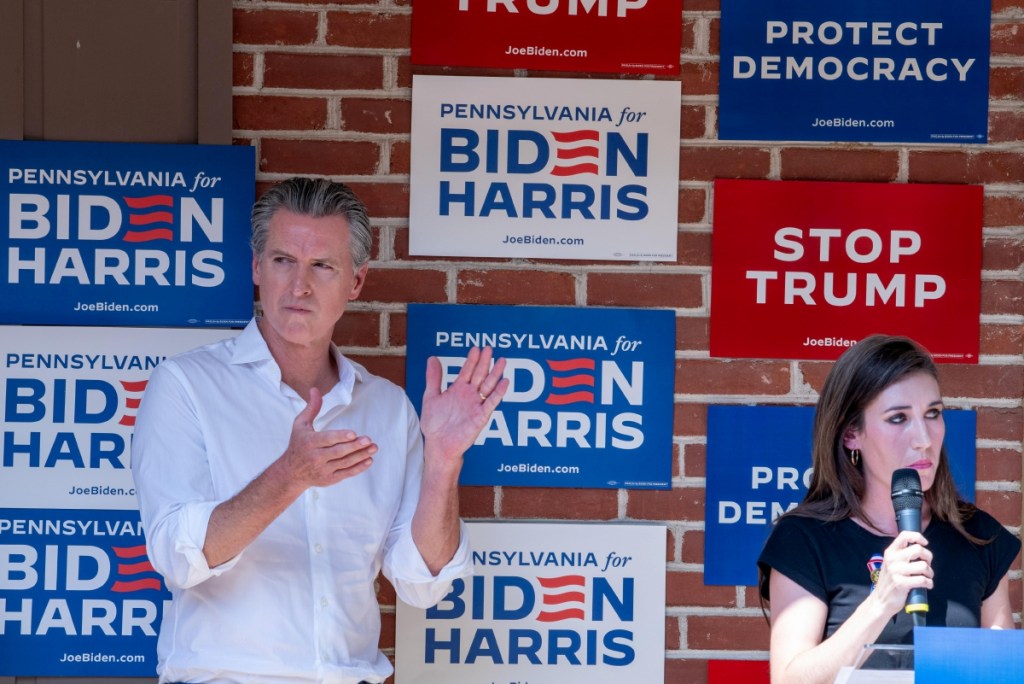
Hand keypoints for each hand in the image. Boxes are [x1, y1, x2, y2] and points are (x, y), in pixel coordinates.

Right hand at [278, 388, 376, 489]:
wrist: (290, 473)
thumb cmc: (298, 444)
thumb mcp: (300, 425)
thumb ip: (311, 408)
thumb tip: (315, 389)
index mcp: (309, 442)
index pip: (326, 439)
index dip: (340, 437)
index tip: (353, 434)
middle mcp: (315, 457)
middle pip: (338, 452)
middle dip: (354, 446)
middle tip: (368, 440)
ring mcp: (323, 470)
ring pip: (344, 463)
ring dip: (360, 456)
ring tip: (373, 448)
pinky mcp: (329, 479)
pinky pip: (346, 473)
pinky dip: (358, 468)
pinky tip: (369, 460)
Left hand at [420, 346, 508, 465]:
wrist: (438, 445)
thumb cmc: (434, 424)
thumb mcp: (431, 396)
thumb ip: (434, 378)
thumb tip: (432, 358)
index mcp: (458, 390)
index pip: (467, 371)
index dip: (472, 360)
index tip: (477, 348)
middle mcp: (469, 395)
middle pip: (479, 375)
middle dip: (485, 362)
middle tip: (490, 348)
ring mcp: (476, 405)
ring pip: (488, 386)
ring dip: (495, 374)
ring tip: (502, 361)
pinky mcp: (481, 416)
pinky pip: (491, 403)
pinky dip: (498, 393)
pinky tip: (505, 382)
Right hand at [871, 530, 933, 616]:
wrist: (880, 600)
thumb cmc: (890, 581)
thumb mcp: (891, 564)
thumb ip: (902, 555)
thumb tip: (921, 549)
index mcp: (890, 552)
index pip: (905, 535)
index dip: (918, 537)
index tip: (924, 544)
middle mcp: (892, 559)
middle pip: (918, 549)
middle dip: (928, 558)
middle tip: (926, 565)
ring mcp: (896, 571)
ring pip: (923, 566)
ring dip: (930, 573)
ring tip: (926, 577)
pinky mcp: (901, 583)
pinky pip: (923, 580)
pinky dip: (929, 583)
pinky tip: (926, 585)